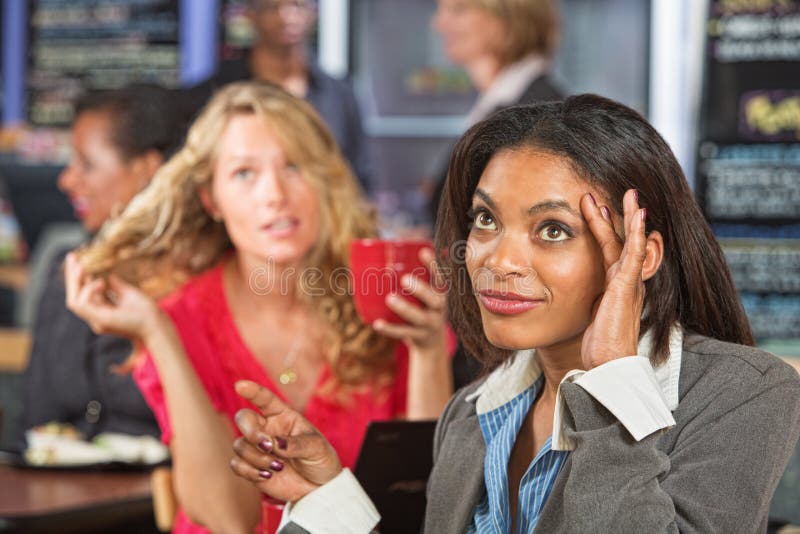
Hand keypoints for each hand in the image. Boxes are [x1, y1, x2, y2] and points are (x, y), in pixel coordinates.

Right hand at [64, 252, 163, 341]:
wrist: (156, 324)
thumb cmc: (146, 311)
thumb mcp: (128, 294)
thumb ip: (115, 286)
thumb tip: (107, 275)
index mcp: (101, 312)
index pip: (81, 295)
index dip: (77, 278)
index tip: (77, 259)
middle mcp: (95, 318)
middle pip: (73, 298)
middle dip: (71, 277)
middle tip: (72, 257)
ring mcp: (97, 321)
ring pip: (73, 301)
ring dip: (76, 282)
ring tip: (83, 267)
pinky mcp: (101, 321)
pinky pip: (83, 304)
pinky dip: (89, 291)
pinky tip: (100, 281)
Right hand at [230, 380, 342, 502]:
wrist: (319, 487)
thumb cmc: (320, 459)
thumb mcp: (317, 448)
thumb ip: (297, 444)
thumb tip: (275, 444)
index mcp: (283, 416)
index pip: (265, 399)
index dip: (252, 390)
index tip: (240, 385)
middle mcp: (267, 428)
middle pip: (244, 419)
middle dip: (251, 431)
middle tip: (268, 446)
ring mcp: (257, 448)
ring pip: (239, 444)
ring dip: (256, 457)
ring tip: (278, 466)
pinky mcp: (251, 467)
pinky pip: (237, 464)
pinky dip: (248, 470)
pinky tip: (267, 475)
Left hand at [372, 248, 447, 356]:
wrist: (432, 341)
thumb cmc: (421, 306)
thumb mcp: (425, 292)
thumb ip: (412, 275)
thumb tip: (379, 253)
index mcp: (440, 293)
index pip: (440, 277)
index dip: (433, 265)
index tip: (422, 251)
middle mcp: (439, 309)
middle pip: (434, 299)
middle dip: (421, 289)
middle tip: (405, 279)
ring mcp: (430, 325)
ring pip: (419, 318)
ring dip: (405, 308)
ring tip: (390, 298)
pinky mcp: (419, 337)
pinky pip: (403, 333)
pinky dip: (390, 329)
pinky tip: (377, 324)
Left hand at [579, 189, 647, 368]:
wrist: (609, 364)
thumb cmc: (599, 347)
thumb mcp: (589, 317)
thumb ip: (585, 302)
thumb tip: (568, 297)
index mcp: (616, 287)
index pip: (612, 251)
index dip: (605, 229)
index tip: (597, 209)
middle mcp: (626, 282)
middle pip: (622, 241)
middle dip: (618, 216)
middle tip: (614, 192)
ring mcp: (629, 283)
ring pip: (629, 243)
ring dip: (627, 217)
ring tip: (628, 194)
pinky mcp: (627, 287)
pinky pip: (633, 254)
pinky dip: (636, 233)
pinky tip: (638, 215)